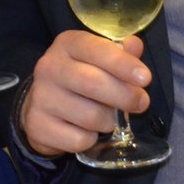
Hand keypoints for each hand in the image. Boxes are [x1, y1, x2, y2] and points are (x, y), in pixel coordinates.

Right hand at [21, 30, 150, 156]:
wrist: (41, 104)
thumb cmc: (80, 77)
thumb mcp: (98, 59)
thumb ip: (120, 53)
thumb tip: (135, 46)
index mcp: (67, 44)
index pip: (96, 49)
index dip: (123, 64)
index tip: (145, 78)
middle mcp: (49, 67)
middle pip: (94, 83)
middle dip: (125, 96)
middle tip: (141, 103)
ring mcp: (40, 97)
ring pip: (90, 116)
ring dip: (108, 121)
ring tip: (107, 118)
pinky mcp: (37, 125)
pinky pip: (78, 140)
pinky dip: (91, 139)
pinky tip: (87, 131)